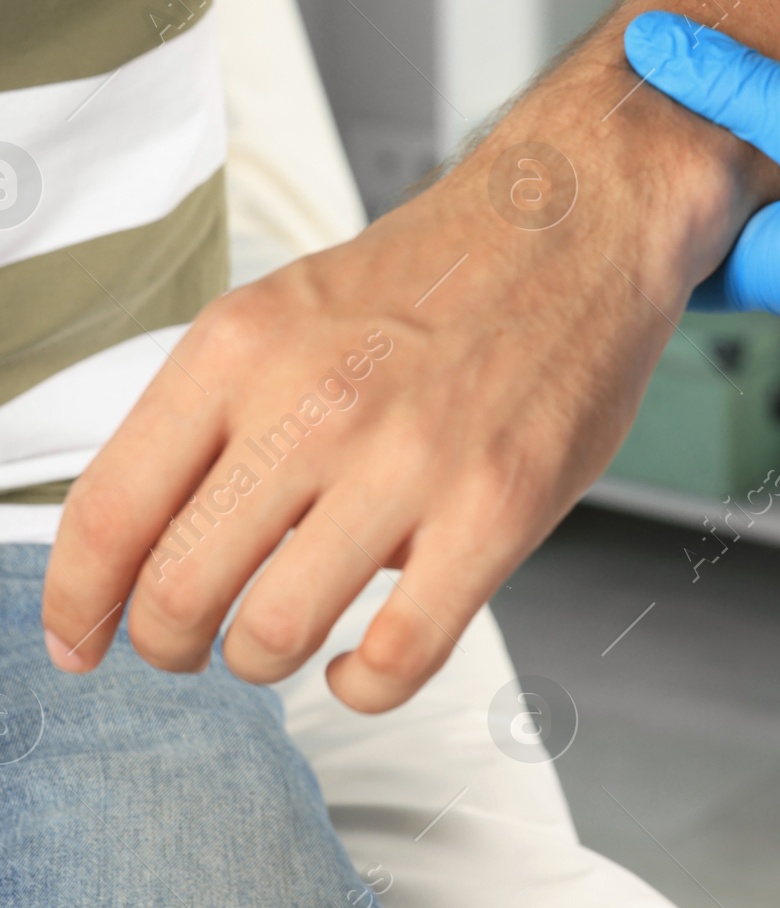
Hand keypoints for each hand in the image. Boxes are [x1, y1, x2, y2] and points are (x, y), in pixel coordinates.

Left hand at [41, 42, 753, 709]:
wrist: (574, 220)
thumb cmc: (437, 275)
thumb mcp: (288, 308)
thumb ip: (215, 413)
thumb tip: (144, 541)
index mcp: (242, 345)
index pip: (111, 508)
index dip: (77, 602)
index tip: (81, 638)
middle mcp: (314, 400)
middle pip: (178, 591)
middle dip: (168, 644)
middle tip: (188, 643)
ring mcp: (408, 459)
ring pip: (272, 636)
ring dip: (260, 662)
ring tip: (279, 638)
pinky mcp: (494, 510)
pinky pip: (398, 658)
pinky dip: (363, 687)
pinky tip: (363, 662)